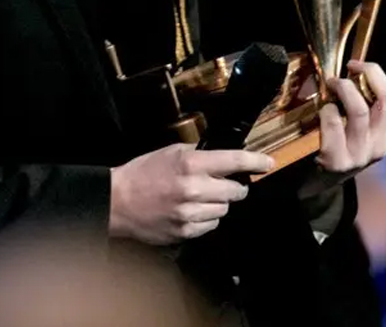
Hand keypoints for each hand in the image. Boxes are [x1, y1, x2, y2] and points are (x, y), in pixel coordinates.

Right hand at [108, 143, 273, 245]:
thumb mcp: (169, 152)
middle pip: (236, 191)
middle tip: (220, 184)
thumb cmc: (142, 173)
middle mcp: (194, 189)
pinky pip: (211, 225)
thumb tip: (224, 158)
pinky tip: (190, 211)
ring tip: (198, 198)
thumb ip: (197, 154)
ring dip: (218, 204)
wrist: (117, 202)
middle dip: (232, 187)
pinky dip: (206, 219)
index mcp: (190, 164)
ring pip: (224, 210)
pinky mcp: (186, 231)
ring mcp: (190, 213)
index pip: (234, 161)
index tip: (268, 163)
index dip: (256, 161)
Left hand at [310, 61, 385, 189]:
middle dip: (368, 74)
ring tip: (332, 83)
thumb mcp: (374, 131)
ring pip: (359, 111)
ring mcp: (360, 155)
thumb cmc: (347, 145)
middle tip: (350, 66)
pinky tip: (323, 108)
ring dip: (344, 88)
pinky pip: (335, 125)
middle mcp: (381, 147)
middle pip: (384, 101)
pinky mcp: (337, 161)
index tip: (367, 65)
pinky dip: (327, 110)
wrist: (319, 181)